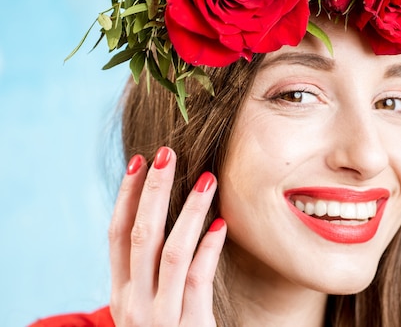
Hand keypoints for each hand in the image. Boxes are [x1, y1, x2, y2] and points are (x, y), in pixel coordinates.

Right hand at [108, 147, 225, 325]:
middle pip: (140, 235)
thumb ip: (150, 267)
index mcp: (121, 292)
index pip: (116, 235)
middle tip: (168, 154)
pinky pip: (199, 278)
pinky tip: (221, 224)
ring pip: (171, 252)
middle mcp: (133, 302)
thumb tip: (162, 213)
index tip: (140, 161)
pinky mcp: (190, 325)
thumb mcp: (147, 303)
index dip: (126, 196)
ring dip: (188, 211)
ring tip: (207, 180)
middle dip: (154, 192)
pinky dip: (209, 248)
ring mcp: (160, 316)